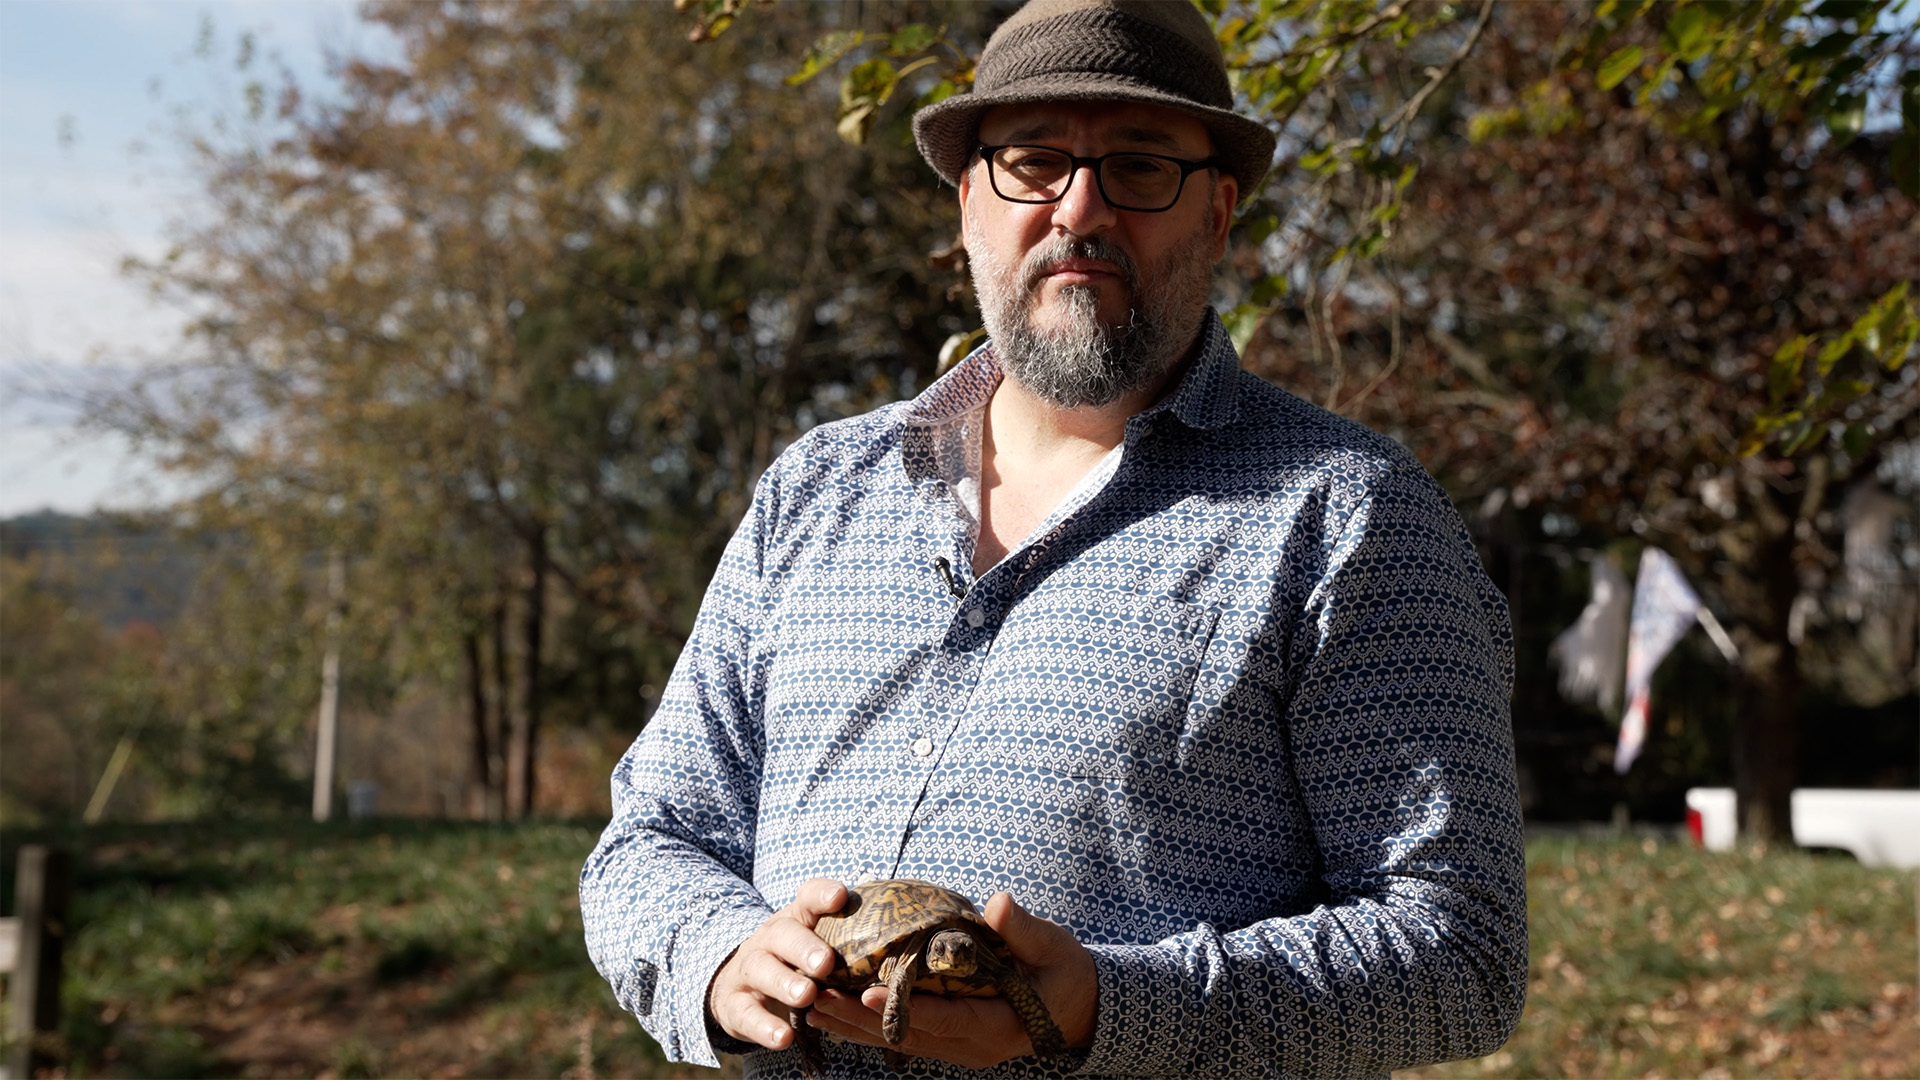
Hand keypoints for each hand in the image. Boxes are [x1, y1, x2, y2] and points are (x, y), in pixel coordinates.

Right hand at [707, 877, 846, 1050]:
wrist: (738, 984)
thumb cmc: (796, 961)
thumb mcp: (819, 943)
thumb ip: (851, 938)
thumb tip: (914, 938)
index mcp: (797, 919)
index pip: (808, 898)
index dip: (822, 895)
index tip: (840, 897)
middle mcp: (770, 938)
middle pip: (784, 934)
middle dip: (804, 947)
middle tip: (826, 962)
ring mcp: (750, 970)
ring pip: (762, 969)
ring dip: (784, 983)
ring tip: (807, 996)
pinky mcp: (736, 1004)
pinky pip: (747, 1014)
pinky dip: (764, 1027)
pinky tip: (784, 1038)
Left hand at [807, 891, 1096, 1068]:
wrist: (1082, 1006)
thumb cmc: (1067, 972)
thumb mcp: (1054, 946)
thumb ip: (1023, 929)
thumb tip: (998, 903)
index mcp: (997, 1025)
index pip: (942, 1018)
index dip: (902, 1004)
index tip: (865, 987)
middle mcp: (973, 1046)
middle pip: (908, 1034)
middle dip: (858, 1018)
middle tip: (815, 995)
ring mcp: (961, 1048)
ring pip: (899, 1040)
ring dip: (854, 1025)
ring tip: (811, 1005)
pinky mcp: (952, 1040)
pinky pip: (905, 1036)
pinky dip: (870, 1024)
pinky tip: (837, 1012)